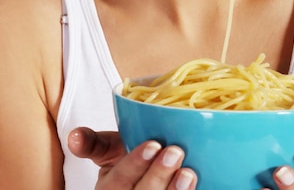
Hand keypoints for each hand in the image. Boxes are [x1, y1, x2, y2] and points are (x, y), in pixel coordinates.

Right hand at [67, 127, 196, 189]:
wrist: (139, 178)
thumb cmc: (125, 160)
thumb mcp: (107, 150)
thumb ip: (92, 143)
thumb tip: (73, 137)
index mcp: (109, 189)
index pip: (119, 180)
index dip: (135, 164)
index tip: (153, 145)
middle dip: (157, 177)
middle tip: (175, 152)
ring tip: (188, 174)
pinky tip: (192, 186)